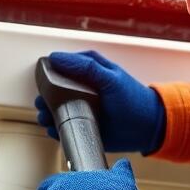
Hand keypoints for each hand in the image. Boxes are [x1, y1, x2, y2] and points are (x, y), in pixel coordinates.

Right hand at [34, 51, 165, 153]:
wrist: (148, 128)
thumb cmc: (133, 99)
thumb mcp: (110, 78)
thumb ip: (86, 68)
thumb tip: (56, 58)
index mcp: (87, 70)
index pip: (59, 66)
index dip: (47, 73)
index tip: (42, 81)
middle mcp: (80, 88)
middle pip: (53, 90)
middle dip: (44, 97)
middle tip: (43, 104)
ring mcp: (80, 107)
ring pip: (54, 109)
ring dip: (47, 114)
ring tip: (47, 119)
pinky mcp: (81, 125)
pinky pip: (62, 127)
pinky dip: (56, 130)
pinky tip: (55, 131)